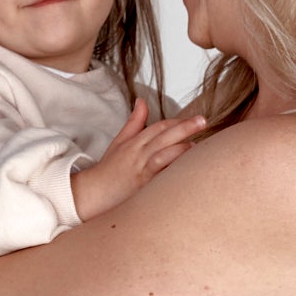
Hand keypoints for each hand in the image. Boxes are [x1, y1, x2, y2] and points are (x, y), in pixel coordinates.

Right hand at [70, 100, 205, 221]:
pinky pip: (159, 176)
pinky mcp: (142, 186)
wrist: (92, 194)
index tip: (194, 119)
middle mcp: (138, 153)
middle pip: (163, 135)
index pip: (159, 127)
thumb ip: (134, 122)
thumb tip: (142, 101)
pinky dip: (172, 170)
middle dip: (184, 127)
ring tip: (198, 146)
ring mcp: (140, 170)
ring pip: (163, 153)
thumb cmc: (108, 171)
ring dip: (181, 148)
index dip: (178, 122)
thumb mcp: (119, 142)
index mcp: (134, 142)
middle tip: (203, 121)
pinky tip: (186, 169)